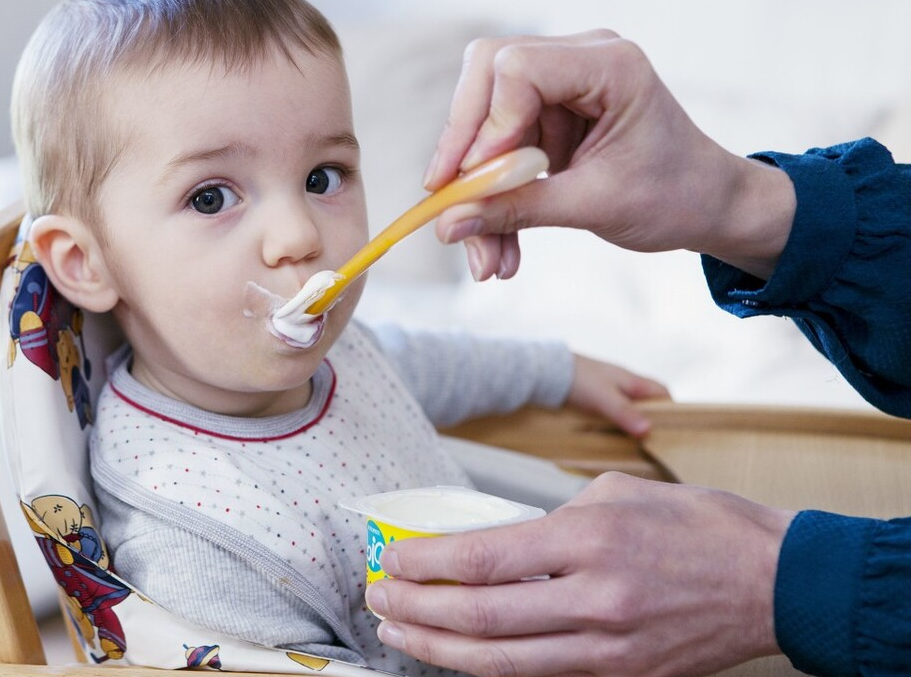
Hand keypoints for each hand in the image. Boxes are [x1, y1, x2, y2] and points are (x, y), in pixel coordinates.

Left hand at [366, 472, 794, 676]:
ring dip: (438, 649)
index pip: (481, 558)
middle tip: (378, 599)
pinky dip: (490, 667)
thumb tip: (490, 545)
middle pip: (478, 616)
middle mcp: (594, 599)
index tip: (390, 559)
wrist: (776, 581)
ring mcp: (609, 649)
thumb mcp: (614, 494)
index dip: (423, 563)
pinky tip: (459, 655)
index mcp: (588, 538)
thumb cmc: (697, 526)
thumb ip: (547, 523)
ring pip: (500, 661)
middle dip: (415, 609)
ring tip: (398, 632)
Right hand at [426, 31, 795, 281]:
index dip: (484, 127)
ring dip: (477, 189)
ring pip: (485, 121)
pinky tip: (498, 247)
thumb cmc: (675, 197)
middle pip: (486, 78)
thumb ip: (519, 208)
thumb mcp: (594, 206)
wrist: (709, 207)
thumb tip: (449, 224)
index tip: (471, 186)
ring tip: (485, 258)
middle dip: (463, 150)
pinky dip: (494, 196)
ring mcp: (563, 84)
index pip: (517, 69)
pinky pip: (499, 145)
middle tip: (449, 208)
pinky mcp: (549, 113)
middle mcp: (581, 59)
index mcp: (609, 64)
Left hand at [567, 354, 669, 436]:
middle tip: (653, 443)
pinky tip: (612, 435)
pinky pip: (612, 411)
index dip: (671, 409)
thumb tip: (649, 430)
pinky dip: (616, 423)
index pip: (662, 393)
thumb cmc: (578, 380)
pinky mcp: (594, 398)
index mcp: (632, 381)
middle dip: (652, 420)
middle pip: (647, 403)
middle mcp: (624, 384)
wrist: (547, 371)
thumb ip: (625, 413)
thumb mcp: (604, 398)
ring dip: (632, 423)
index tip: (672, 430)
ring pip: (629, 408)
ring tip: (634, 445)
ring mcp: (609, 390)